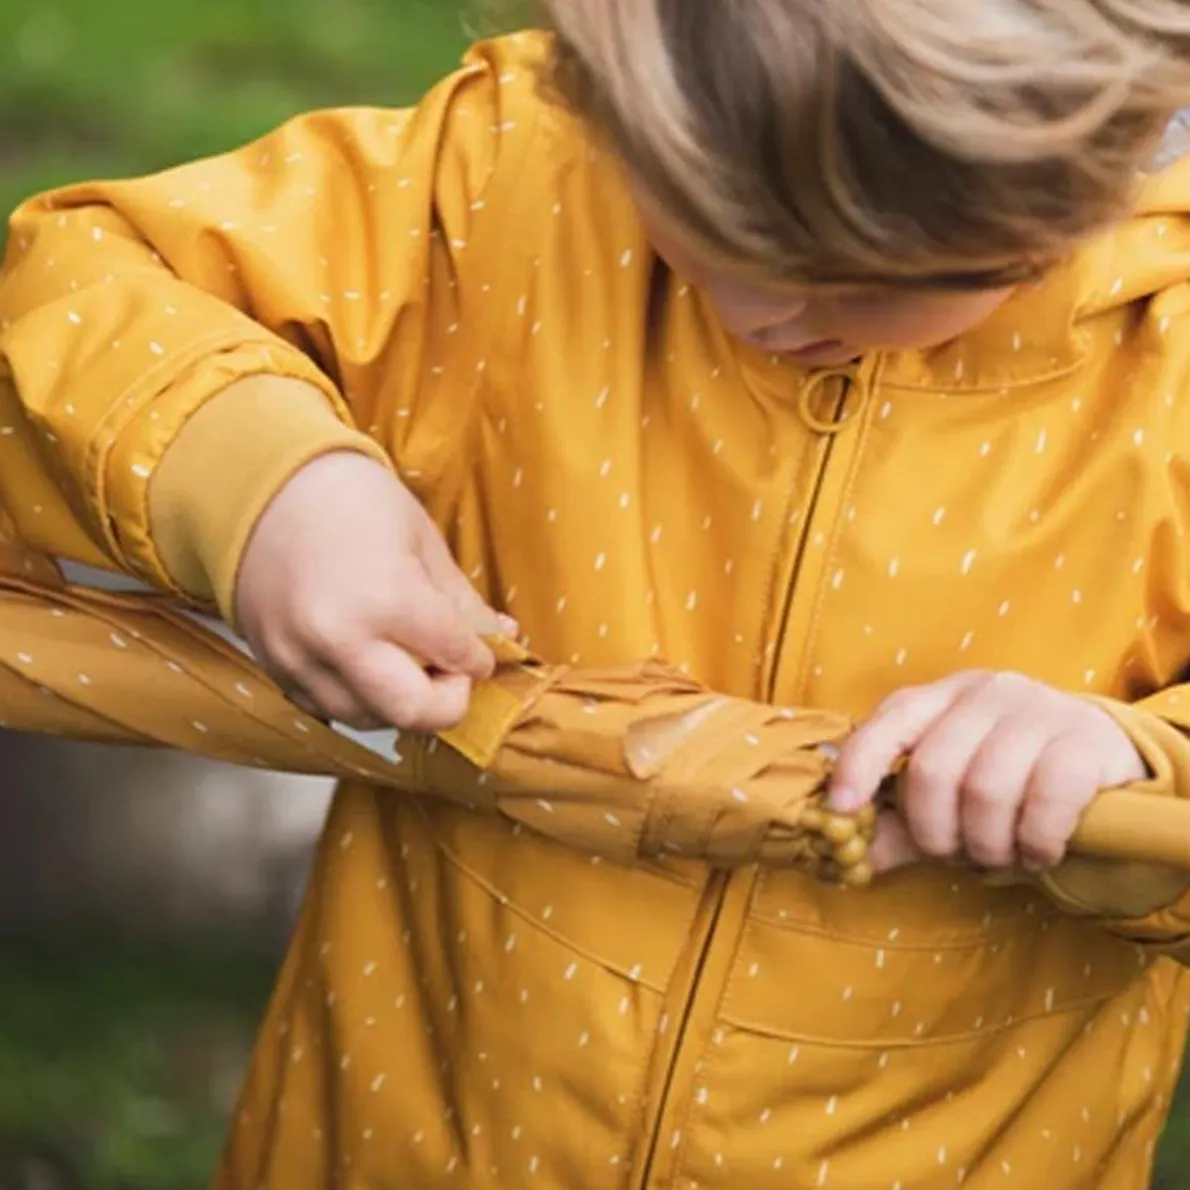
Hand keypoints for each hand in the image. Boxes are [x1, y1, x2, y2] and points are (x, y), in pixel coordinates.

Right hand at [235, 451, 516, 731]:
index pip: (454, 656)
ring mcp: (299, 658)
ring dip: (399, 702)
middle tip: (453, 675)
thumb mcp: (420, 539)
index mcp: (386, 598)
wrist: (257, 485)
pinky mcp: (272, 667)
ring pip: (368, 718)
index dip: (479, 659)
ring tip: (409, 664)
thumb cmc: (347, 497)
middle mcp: (340, 639)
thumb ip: (460, 601)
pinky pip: (326, 708)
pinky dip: (357, 697)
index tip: (480, 654)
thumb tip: (499, 638)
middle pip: (412, 712)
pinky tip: (368, 665)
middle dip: (447, 702)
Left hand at [827, 671, 1146, 875]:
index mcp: (940, 697)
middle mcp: (985, 692)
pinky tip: (1038, 853)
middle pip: (934, 769)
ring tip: (998, 857)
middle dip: (935, 831)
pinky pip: (1045, 801)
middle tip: (955, 858)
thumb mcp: (949, 793)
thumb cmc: (1011, 778)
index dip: (858, 766)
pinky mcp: (1083, 741)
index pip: (889, 723)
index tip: (840, 812)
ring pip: (986, 790)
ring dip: (986, 844)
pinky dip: (1034, 842)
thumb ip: (896, 822)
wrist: (1105, 762)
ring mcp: (1037, 710)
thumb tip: (842, 854)